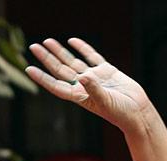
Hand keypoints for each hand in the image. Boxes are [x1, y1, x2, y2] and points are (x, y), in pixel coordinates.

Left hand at [25, 38, 151, 136]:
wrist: (137, 112)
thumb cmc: (121, 113)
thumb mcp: (106, 102)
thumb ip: (94, 89)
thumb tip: (83, 76)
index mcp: (79, 97)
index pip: (56, 85)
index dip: (42, 78)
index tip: (29, 69)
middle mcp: (83, 87)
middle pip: (60, 70)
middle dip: (47, 58)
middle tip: (33, 46)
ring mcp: (94, 78)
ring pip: (72, 62)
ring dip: (60, 52)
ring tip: (47, 42)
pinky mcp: (106, 71)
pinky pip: (91, 57)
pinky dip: (82, 48)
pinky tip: (73, 41)